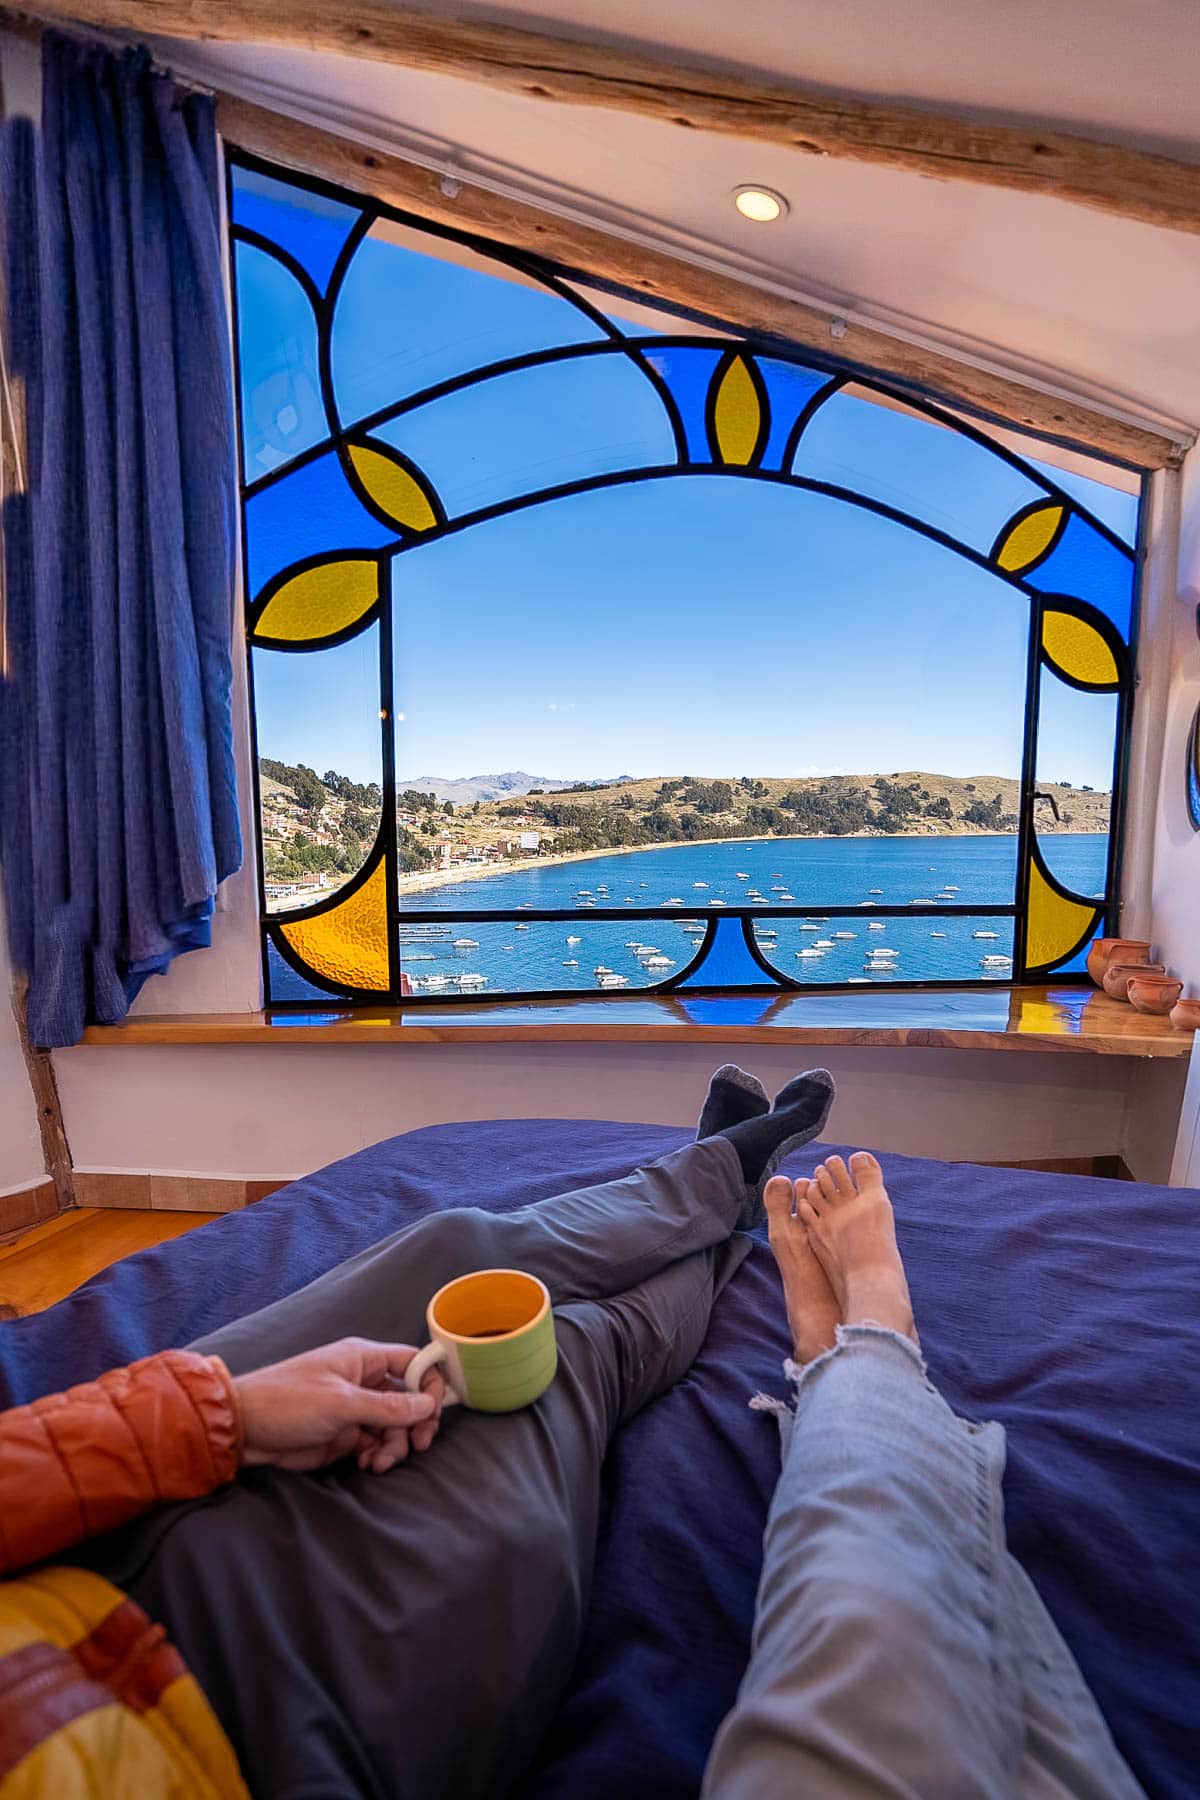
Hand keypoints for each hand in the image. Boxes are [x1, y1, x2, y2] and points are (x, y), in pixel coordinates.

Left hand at [233, 1338, 445, 1474]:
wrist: (243, 1429)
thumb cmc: (288, 1402)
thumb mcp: (342, 1404)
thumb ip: (388, 1406)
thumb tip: (429, 1404)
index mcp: (363, 1359)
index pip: (412, 1362)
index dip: (429, 1383)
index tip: (434, 1411)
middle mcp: (363, 1381)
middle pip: (408, 1399)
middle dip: (415, 1423)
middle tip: (417, 1445)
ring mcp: (353, 1409)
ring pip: (393, 1426)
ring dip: (393, 1446)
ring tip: (379, 1463)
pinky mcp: (342, 1435)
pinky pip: (374, 1444)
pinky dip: (377, 1455)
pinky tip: (367, 1465)